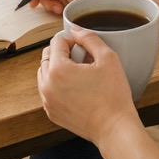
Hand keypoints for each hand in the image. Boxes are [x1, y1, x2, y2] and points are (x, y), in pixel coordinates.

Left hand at [37, 28, 138, 145]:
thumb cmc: (113, 95)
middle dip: (61, 52)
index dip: (71, 40)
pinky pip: (47, 91)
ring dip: (56, 67)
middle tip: (81, 58)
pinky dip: (56, 84)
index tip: (83, 47)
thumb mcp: (108, 58)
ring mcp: (47, 101)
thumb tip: (76, 30)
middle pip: (47, 56)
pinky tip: (75, 88)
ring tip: (78, 73)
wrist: (114, 128)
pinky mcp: (51, 113)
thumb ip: (90, 38)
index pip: (56, 42)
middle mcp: (47, 85)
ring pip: (44, 73)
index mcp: (58, 70)